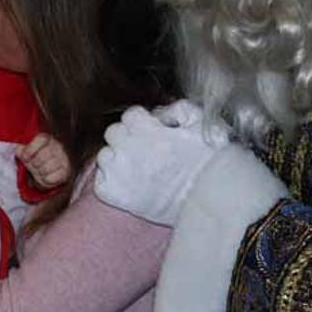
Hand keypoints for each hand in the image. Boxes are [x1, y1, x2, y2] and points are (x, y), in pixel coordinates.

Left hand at [18, 133, 69, 188]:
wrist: (49, 170)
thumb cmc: (36, 158)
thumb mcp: (27, 151)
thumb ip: (21, 149)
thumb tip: (19, 151)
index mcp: (47, 138)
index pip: (41, 139)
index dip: (30, 150)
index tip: (25, 158)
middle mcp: (58, 146)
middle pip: (41, 156)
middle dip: (33, 164)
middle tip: (32, 166)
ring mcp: (64, 159)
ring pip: (45, 169)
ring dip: (38, 173)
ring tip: (39, 171)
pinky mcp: (66, 171)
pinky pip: (51, 178)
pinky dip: (45, 180)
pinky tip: (45, 176)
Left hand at [94, 100, 230, 225]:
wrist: (211, 203)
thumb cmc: (210, 163)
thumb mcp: (202, 124)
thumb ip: (178, 109)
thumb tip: (160, 114)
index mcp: (147, 130)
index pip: (130, 115)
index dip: (143, 122)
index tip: (154, 132)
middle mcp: (128, 149)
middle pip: (114, 132)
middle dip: (128, 138)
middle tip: (147, 151)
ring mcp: (119, 173)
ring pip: (104, 156)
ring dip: (117, 159)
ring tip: (140, 170)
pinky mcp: (115, 195)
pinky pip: (101, 183)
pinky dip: (110, 183)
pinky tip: (130, 186)